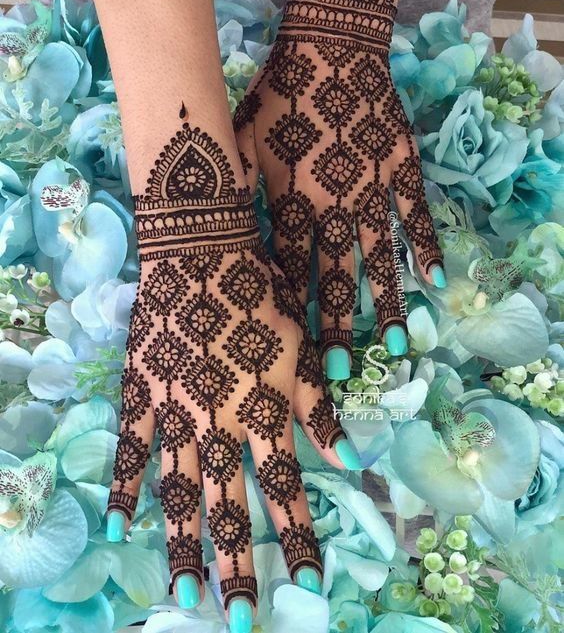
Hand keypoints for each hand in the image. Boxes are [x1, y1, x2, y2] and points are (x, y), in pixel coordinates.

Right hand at [105, 117, 356, 631]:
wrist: (203, 252)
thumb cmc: (260, 297)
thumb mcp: (301, 349)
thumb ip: (319, 408)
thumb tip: (352, 459)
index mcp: (264, 411)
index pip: (286, 490)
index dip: (299, 538)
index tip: (310, 584)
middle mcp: (219, 423)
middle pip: (229, 505)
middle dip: (238, 565)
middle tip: (243, 620)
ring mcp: (175, 411)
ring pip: (180, 490)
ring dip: (183, 545)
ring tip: (183, 593)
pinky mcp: (143, 393)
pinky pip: (132, 447)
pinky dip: (128, 485)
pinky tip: (123, 522)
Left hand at [235, 0, 444, 378]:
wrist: (329, 46)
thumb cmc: (279, 93)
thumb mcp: (242, 138)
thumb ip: (236, 185)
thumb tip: (218, 223)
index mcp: (290, 204)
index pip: (291, 273)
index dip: (293, 314)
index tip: (295, 353)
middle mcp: (332, 209)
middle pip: (335, 279)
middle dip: (336, 327)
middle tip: (340, 370)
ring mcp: (370, 193)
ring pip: (379, 261)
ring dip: (386, 306)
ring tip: (394, 347)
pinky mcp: (399, 171)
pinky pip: (415, 217)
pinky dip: (425, 249)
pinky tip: (433, 283)